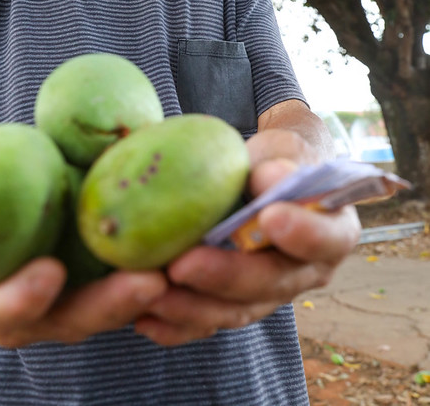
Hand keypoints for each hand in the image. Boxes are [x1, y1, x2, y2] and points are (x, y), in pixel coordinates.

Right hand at [0, 107, 168, 347]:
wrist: (15, 212)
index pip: (0, 310)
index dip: (20, 298)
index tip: (51, 270)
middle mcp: (36, 313)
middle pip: (72, 321)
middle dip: (110, 306)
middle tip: (149, 281)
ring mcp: (78, 307)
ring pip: (116, 313)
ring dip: (152, 297)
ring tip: (185, 268)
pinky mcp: (111, 293)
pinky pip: (140, 293)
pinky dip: (170, 281)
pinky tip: (201, 253)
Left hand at [133, 134, 360, 346]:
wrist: (260, 179)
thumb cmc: (277, 159)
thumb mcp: (284, 150)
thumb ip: (281, 163)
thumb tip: (269, 176)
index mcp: (332, 232)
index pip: (326, 239)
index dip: (303, 233)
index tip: (270, 216)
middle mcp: (305, 273)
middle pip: (271, 283)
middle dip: (225, 277)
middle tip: (184, 265)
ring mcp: (268, 295)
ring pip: (235, 311)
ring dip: (191, 307)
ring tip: (152, 294)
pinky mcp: (233, 307)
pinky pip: (205, 324)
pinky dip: (174, 325)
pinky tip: (143, 319)